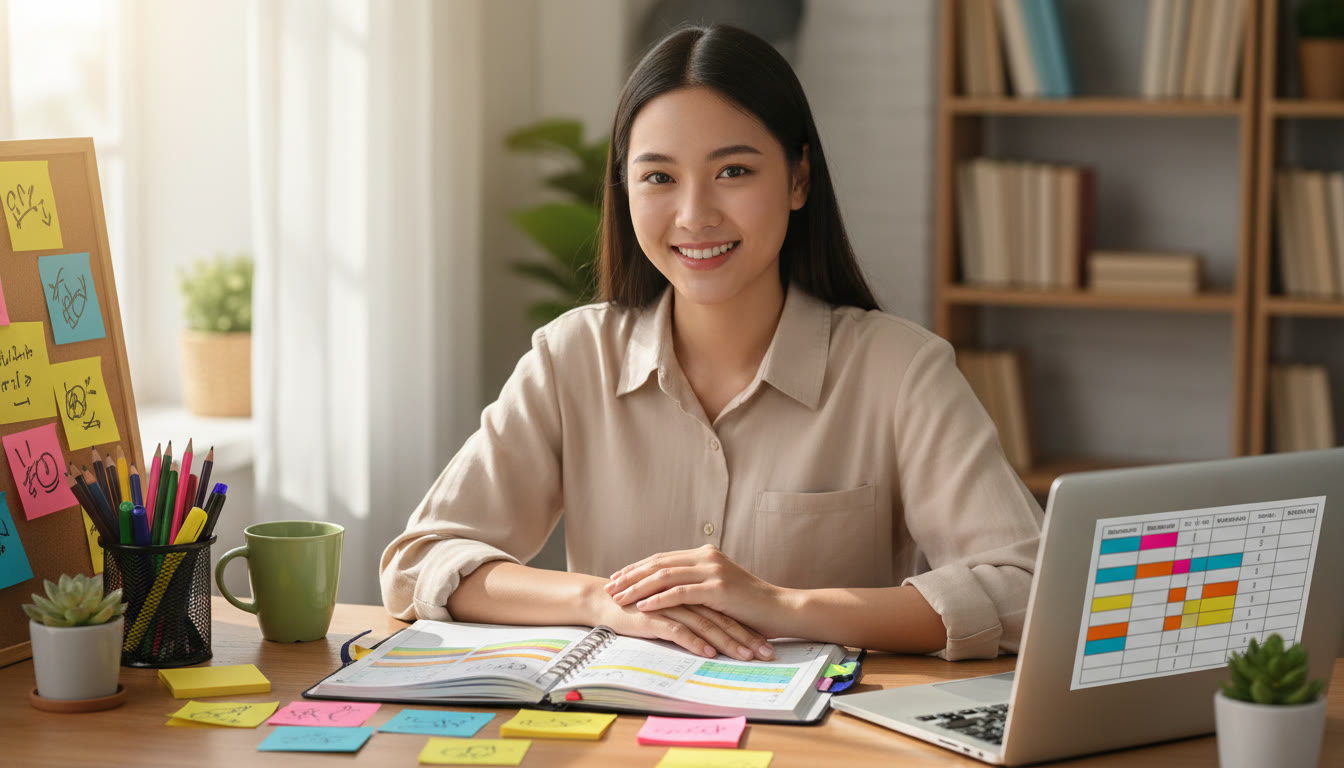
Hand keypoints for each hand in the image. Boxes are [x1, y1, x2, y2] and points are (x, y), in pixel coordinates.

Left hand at [604, 544, 783, 655]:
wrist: (780, 610)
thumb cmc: (750, 606)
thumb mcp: (720, 589)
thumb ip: (698, 584)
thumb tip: (670, 592)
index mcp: (705, 554)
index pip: (663, 559)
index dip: (637, 568)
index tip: (616, 577)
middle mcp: (706, 557)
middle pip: (658, 564)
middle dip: (630, 576)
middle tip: (608, 586)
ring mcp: (712, 571)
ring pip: (664, 576)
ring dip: (638, 588)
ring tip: (618, 598)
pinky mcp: (717, 588)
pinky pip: (680, 592)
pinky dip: (659, 599)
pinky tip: (643, 607)